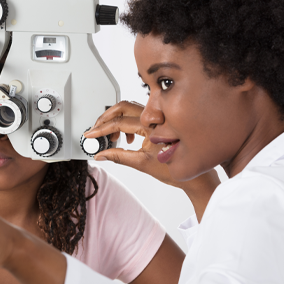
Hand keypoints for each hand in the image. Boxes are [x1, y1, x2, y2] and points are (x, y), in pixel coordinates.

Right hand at [85, 101, 219, 194]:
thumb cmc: (174, 169)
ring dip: (115, 120)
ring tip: (109, 136)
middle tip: (95, 130)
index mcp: (150, 127)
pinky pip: (137, 115)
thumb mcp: (141, 164)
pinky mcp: (158, 122)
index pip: (119, 122)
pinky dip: (126, 123)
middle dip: (105, 118)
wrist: (193, 176)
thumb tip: (101, 155)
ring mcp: (157, 119)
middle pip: (122, 107)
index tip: (90, 135)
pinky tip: (125, 137)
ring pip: (129, 110)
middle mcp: (155, 118)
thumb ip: (118, 156)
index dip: (101, 129)